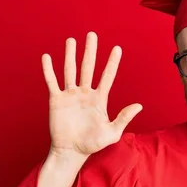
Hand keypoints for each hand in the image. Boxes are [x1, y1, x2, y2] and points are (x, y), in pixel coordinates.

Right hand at [43, 31, 141, 158]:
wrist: (71, 152)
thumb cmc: (92, 144)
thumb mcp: (112, 132)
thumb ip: (124, 118)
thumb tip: (139, 105)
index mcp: (99, 99)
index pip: (107, 76)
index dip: (112, 62)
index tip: (117, 48)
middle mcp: (85, 93)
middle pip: (88, 67)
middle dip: (90, 51)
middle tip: (92, 34)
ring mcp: (70, 95)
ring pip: (70, 70)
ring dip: (70, 55)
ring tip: (71, 40)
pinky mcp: (56, 100)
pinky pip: (52, 82)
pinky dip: (49, 70)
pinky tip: (47, 57)